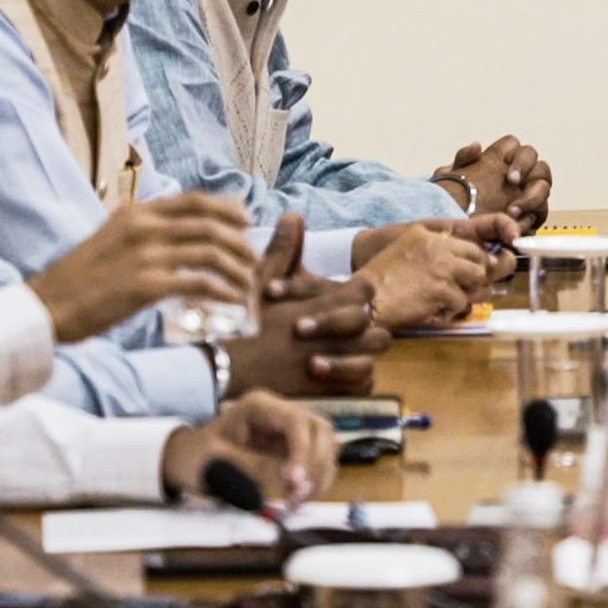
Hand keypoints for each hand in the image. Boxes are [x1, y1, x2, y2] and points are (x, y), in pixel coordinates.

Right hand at [29, 191, 256, 341]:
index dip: (227, 208)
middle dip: (240, 241)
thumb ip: (144, 234)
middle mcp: (143, 227)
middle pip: (209, 224)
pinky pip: (199, 283)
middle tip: (254, 258)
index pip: (193, 200)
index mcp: (136, 213)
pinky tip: (232, 300)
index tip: (246, 220)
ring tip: (248, 283)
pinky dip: (222, 290)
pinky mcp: (146, 284)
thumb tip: (181, 239)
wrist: (48, 306)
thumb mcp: (112, 240)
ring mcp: (146, 254)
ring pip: (210, 252)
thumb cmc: (79, 280)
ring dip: (237, 268)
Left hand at [159, 391, 335, 505]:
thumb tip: (289, 477)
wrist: (187, 460)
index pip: (296, 421)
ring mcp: (289, 431)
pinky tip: (298, 498)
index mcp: (258, 406)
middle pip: (320, 430)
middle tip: (296, 495)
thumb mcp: (216, 462)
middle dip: (315, 464)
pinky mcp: (294, 449)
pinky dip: (316, 481)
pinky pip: (320, 461)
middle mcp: (280, 413)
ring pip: (327, 445)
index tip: (293, 481)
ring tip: (295, 500)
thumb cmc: (196, 456)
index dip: (302, 451)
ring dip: (320, 475)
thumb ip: (252, 467)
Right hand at [231, 213, 385, 396]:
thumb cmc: (244, 323)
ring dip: (361, 358)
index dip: (359, 294)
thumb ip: (282, 251)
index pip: (365, 292)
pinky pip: (361, 388)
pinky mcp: (328, 391)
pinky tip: (339, 376)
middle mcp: (335, 336)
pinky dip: (354, 383)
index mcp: (322, 306)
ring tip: (345, 355)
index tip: (346, 298)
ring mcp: (334, 366)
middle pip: (379, 331)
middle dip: (367, 332)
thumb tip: (294, 216)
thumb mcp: (260, 281)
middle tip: (349, 333)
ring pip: (371, 361)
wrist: (229, 367)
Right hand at [355, 214, 520, 329]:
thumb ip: (431, 253)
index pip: (466, 244)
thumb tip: (460, 263)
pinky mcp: (442, 290)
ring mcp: (442, 267)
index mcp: (426, 235)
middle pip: (478, 260)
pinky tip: (433, 311)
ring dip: (463, 293)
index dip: (471, 262)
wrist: (365, 300)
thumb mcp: (404, 252)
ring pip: (476, 280)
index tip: (466, 275)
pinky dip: (449, 311)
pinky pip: (461, 303)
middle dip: (473, 277)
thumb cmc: (380, 281)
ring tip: (445, 301)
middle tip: (461, 290)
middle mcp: (437, 246)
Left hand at [443, 137, 553, 230]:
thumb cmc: (457, 200)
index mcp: (502, 160)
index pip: (516, 147)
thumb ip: (463, 159)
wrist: (458, 228)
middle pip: (536, 163)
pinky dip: (533, 216)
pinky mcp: (532, 214)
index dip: (516, 157)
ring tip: (513, 211)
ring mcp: (529, 194)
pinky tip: (517, 223)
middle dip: (527, 170)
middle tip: (513, 183)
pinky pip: (542, 211)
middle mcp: (520, 174)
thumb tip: (476, 147)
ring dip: (532, 197)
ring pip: (543, 186)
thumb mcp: (452, 179)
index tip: (508, 174)